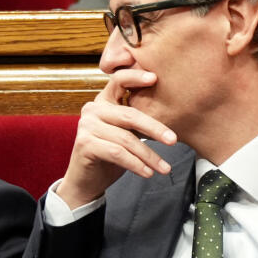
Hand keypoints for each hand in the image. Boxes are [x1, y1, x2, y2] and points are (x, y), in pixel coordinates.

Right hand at [54, 69, 176, 207]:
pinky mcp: (84, 144)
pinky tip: (147, 172)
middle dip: (155, 128)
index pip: (118, 81)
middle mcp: (92, 109)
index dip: (135, 76)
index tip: (155, 78)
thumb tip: (169, 116)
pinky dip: (135, 164)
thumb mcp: (125, 134)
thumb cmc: (109, 156)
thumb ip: (137, 122)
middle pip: (130, 115)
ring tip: (164, 168)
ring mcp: (86, 126)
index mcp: (103, 101)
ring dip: (149, 156)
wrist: (86, 181)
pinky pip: (117, 153)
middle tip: (173, 140)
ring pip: (126, 138)